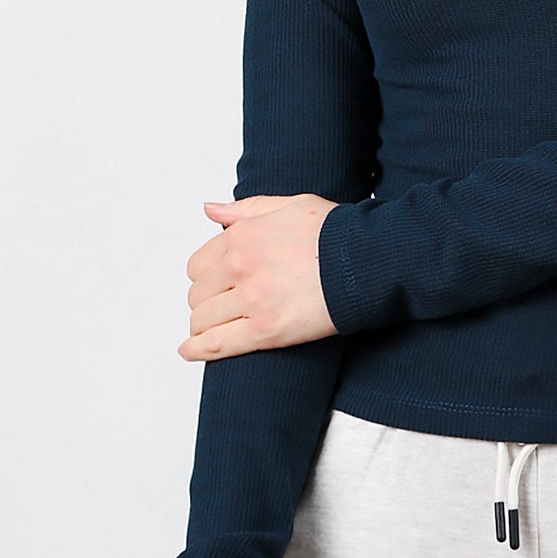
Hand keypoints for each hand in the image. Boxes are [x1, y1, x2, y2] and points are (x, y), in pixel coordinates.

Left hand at [179, 193, 338, 360]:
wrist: (366, 261)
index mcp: (242, 235)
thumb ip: (246, 209)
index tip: (216, 286)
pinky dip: (198, 350)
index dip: (206, 277)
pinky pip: (216, 344)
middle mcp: (240, 265)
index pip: (198, 265)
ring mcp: (251, 299)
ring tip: (214, 329)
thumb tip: (210, 209)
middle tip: (222, 308)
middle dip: (206, 302)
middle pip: (198, 294)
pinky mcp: (265, 330)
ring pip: (203, 320)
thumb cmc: (335, 233)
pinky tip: (190, 351)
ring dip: (205, 326)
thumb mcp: (290, 205)